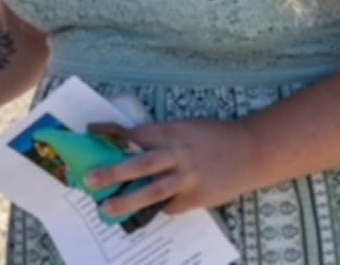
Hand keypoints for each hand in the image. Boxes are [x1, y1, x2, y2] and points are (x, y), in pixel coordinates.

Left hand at [83, 118, 257, 218]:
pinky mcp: (198, 197)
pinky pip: (171, 206)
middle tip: (89, 179)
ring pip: (153, 190)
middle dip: (112, 172)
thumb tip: (129, 148)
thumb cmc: (214, 137)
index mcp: (172, 131)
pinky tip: (149, 211)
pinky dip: (159, 208)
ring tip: (107, 209)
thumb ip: (161, 138)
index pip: (135, 133)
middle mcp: (178, 153)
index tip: (90, 133)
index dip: (111, 133)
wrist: (251, 151)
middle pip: (140, 163)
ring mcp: (188, 177)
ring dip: (127, 201)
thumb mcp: (185, 128)